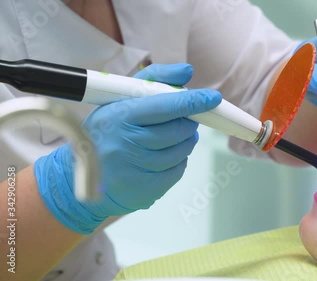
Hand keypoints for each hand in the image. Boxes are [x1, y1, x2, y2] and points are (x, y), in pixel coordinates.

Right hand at [34, 63, 221, 233]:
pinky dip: (178, 160)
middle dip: (187, 124)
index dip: (192, 102)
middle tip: (182, 121)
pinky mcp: (145, 190)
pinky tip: (163, 157)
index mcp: (120, 116)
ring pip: (182, 151)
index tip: (212, 98)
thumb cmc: (105, 132)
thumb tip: (187, 71)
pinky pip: (178, 170)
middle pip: (179, 130)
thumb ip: (154, 80)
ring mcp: (137, 170)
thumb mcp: (119, 99)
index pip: (166, 106)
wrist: (76, 178)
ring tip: (169, 139)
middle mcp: (127, 143)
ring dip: (184, 142)